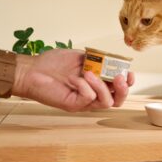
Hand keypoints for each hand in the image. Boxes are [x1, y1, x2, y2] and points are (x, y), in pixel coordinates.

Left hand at [13, 49, 134, 111]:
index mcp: (97, 82)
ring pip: (106, 102)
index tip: (129, 72)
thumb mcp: (80, 56)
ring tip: (90, 73)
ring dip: (102, 86)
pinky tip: (75, 78)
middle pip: (117, 100)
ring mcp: (83, 101)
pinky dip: (85, 86)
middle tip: (119, 78)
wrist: (32, 70)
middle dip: (123, 89)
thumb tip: (112, 60)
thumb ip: (96, 59)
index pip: (118, 88)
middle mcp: (93, 94)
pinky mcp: (73, 105)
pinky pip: (88, 98)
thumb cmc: (52, 64)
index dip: (128, 82)